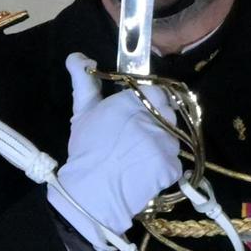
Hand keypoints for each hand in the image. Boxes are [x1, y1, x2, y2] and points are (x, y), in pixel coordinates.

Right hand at [49, 52, 185, 248]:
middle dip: (156, 122)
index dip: (151, 100)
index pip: (158, 90)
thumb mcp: (81, 114)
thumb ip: (83, 82)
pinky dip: (161, 167)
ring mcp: (166, 142)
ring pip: (171, 138)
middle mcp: (154, 117)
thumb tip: (77, 56)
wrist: (91, 194)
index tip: (140, 111)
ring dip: (159, 145)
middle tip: (134, 139)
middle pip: (167, 113)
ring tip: (136, 159)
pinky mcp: (173, 165)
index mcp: (132, 101)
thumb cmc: (85, 151)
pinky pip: (173, 162)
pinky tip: (142, 173)